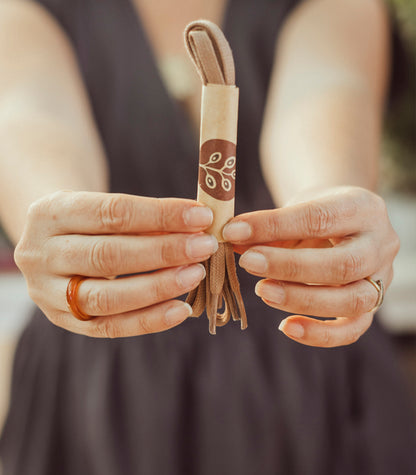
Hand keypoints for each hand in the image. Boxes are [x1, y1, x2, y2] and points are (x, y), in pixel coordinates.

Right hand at [14, 191, 216, 337]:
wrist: (50, 240)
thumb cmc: (89, 220)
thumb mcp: (102, 206)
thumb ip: (143, 217)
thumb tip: (196, 227)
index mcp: (50, 212)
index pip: (112, 212)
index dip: (160, 215)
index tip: (200, 217)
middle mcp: (40, 253)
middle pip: (108, 255)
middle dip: (163, 251)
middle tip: (204, 246)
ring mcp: (46, 292)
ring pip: (106, 297)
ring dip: (158, 287)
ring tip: (195, 274)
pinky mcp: (62, 319)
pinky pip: (108, 327)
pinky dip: (148, 321)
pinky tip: (180, 310)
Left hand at [223, 186, 398, 347]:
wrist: (344, 222)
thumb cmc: (316, 213)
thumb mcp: (294, 208)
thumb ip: (269, 228)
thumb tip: (233, 240)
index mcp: (362, 208)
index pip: (318, 218)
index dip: (273, 226)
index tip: (234, 231)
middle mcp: (380, 244)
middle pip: (342, 264)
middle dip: (289, 267)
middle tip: (248, 263)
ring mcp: (382, 278)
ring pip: (352, 300)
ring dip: (302, 300)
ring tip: (262, 291)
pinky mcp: (373, 305)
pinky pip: (352, 329)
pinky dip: (320, 334)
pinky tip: (286, 327)